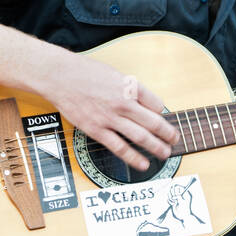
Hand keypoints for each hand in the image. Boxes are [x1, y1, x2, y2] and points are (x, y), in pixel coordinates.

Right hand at [43, 52, 178, 172]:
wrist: (60, 77)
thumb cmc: (86, 72)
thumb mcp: (115, 74)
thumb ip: (131, 89)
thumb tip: (146, 103)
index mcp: (130, 87)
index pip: (156, 104)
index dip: (163, 113)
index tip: (164, 119)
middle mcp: (123, 103)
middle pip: (153, 122)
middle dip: (168, 134)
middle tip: (175, 140)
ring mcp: (110, 118)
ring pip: (140, 137)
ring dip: (156, 147)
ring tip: (165, 153)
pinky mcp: (97, 130)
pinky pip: (119, 147)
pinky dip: (134, 157)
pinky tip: (143, 163)